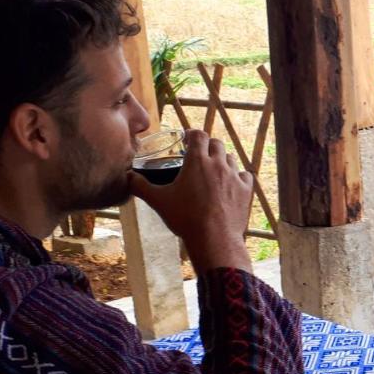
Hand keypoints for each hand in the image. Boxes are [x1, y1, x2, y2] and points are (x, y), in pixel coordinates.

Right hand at [130, 130, 253, 272]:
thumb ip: (140, 186)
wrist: (214, 238)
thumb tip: (127, 178)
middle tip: (200, 155)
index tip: (188, 139)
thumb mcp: (158, 201)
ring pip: (231, 159)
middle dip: (208, 146)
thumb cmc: (185, 218)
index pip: (199, 135)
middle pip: (217, 144)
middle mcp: (218, 164)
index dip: (193, 134)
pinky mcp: (246, 191)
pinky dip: (238, 177)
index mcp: (197, 161)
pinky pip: (245, 176)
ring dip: (222, 161)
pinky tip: (231, 184)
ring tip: (214, 171)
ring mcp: (234, 177)